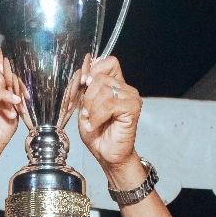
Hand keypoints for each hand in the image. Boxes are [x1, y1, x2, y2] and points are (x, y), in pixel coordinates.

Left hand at [77, 56, 142, 182]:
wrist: (107, 154)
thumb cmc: (97, 132)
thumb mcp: (84, 105)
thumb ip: (84, 88)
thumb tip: (83, 71)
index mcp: (116, 83)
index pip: (107, 62)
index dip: (92, 71)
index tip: (83, 85)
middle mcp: (126, 88)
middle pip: (99, 77)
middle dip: (86, 96)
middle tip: (85, 113)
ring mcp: (131, 97)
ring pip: (102, 90)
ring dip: (90, 108)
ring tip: (91, 120)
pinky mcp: (132, 108)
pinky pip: (108, 104)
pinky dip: (97, 116)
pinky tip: (95, 125)